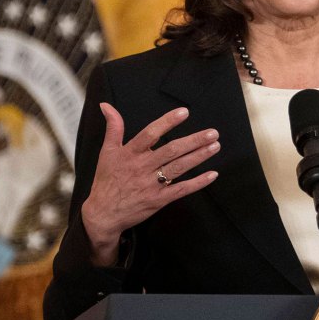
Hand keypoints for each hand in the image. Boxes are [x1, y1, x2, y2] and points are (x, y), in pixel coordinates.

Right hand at [81, 103, 219, 265]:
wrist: (103, 214)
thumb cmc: (106, 181)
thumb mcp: (106, 152)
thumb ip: (113, 127)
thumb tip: (106, 105)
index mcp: (130, 154)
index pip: (150, 134)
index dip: (167, 122)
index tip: (184, 112)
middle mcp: (142, 168)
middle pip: (171, 151)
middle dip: (194, 141)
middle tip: (213, 132)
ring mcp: (151, 185)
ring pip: (179, 168)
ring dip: (199, 157)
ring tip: (215, 146)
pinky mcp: (159, 200)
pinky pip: (181, 190)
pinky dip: (198, 183)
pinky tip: (212, 174)